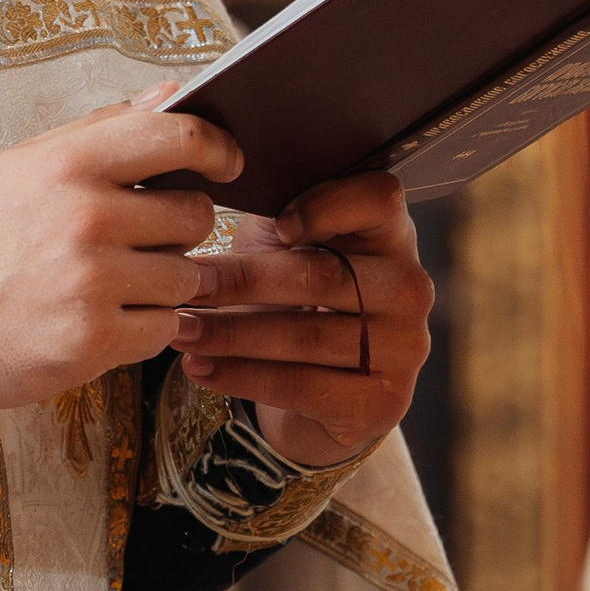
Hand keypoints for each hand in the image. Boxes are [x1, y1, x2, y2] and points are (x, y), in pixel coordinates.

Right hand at [0, 91, 241, 411]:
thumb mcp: (26, 163)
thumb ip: (104, 128)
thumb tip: (173, 96)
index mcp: (70, 165)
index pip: (179, 137)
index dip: (218, 149)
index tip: (227, 162)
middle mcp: (88, 220)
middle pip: (195, 215)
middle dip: (178, 227)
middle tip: (139, 238)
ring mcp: (94, 285)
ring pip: (187, 276)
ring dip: (164, 281)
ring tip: (114, 281)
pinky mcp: (96, 343)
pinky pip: (166, 328)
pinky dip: (146, 326)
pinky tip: (105, 317)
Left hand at [168, 171, 432, 471]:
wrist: (321, 394)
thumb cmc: (295, 300)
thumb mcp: (285, 248)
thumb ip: (273, 213)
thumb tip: (201, 187)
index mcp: (389, 233)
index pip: (380, 199)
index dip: (329, 205)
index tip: (275, 223)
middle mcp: (409, 287)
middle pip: (323, 276)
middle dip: (242, 280)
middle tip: (183, 283)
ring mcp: (405, 348)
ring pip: (306, 337)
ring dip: (230, 334)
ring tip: (179, 329)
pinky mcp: (383, 403)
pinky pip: (303, 387)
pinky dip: (241, 377)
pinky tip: (199, 368)